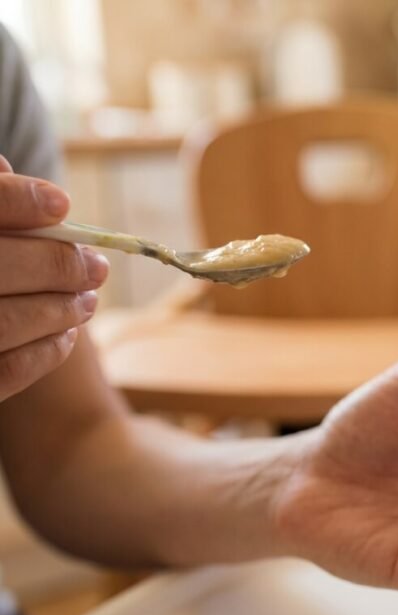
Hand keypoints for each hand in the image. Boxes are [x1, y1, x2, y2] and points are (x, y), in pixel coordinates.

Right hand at [0, 156, 107, 401]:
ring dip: (60, 309)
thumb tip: (3, 167)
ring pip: (5, 322)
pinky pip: (5, 372)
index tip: (61, 203)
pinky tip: (65, 333)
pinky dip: (45, 352)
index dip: (14, 200)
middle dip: (56, 264)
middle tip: (96, 266)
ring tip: (87, 299)